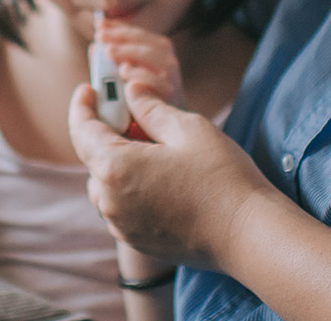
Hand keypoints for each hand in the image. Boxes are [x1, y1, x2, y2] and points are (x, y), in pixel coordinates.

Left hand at [67, 83, 276, 268]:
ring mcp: (123, 225)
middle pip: (93, 159)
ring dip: (118, 165)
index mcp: (116, 168)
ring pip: (105, 186)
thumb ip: (151, 108)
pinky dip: (129, 189)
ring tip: (152, 150)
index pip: (82, 131)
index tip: (89, 90)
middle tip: (133, 117)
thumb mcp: (188, 129)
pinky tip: (162, 180)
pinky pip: (121, 208)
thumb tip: (131, 93)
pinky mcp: (138, 241)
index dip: (82, 106)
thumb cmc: (222, 178)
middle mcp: (110, 201)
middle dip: (107, 135)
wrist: (248, 235)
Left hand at [95, 21, 185, 108]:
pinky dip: (142, 74)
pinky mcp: (173, 107)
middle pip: (159, 45)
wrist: (152, 149)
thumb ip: (109, 68)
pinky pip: (161, 85)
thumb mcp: (117, 88)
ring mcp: (175, 91)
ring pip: (163, 60)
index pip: (146, 39)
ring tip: (110, 52)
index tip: (100, 23)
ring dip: (133, 52)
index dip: (123, 28)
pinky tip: (124, 71)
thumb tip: (96, 46)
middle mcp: (172, 77)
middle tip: (100, 36)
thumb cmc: (132, 117)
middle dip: (126, 36)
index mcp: (160, 67)